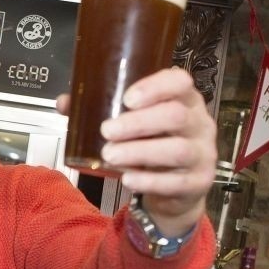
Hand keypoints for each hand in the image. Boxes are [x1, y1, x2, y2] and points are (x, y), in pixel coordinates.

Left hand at [56, 68, 216, 236]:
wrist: (176, 187)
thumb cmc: (152, 142)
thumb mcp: (132, 122)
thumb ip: (99, 109)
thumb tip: (64, 103)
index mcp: (183, 99)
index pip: (180, 82)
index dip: (155, 87)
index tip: (127, 99)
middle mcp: (199, 123)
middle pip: (176, 115)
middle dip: (138, 123)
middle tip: (106, 130)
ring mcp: (203, 154)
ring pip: (177, 149)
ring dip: (139, 152)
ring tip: (110, 155)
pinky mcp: (199, 182)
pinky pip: (176, 182)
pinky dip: (149, 181)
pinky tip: (128, 179)